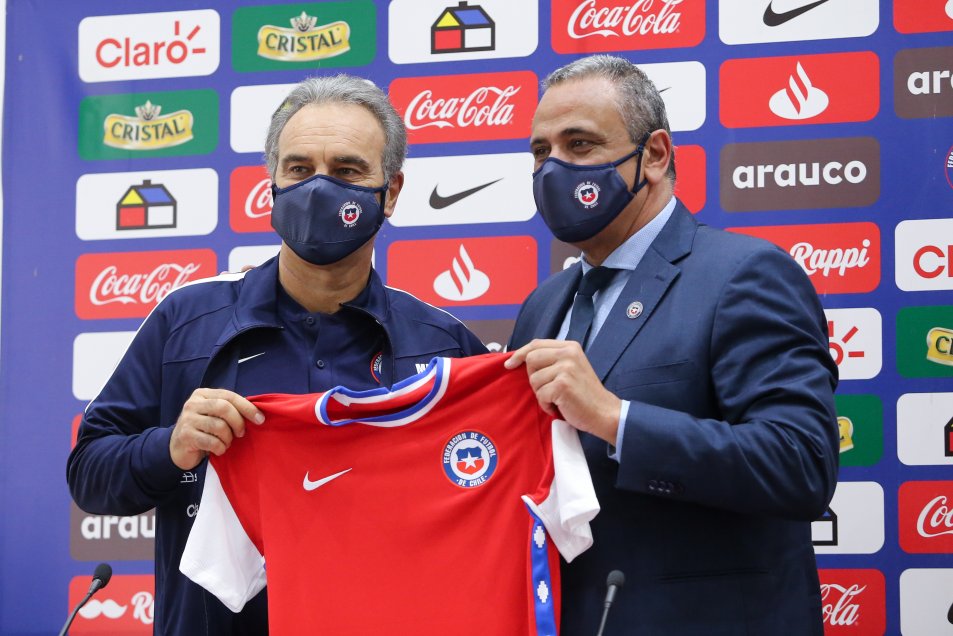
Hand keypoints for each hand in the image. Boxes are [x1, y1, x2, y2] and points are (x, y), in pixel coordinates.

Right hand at [169, 388, 264, 469]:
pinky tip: (219, 449)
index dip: (247, 407)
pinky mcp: (185, 435)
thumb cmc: (203, 430)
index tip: (260, 419)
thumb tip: (257, 414)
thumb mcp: (214, 415)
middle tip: (241, 433)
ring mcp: (187, 419)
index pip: (229, 396)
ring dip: (228, 438)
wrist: (178, 448)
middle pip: (224, 408)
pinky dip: (220, 447)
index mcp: (203, 394)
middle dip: (238, 422)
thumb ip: (230, 410)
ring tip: (227, 443)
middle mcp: (193, 403)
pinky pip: (211, 441)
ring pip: (219, 426)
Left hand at [504, 339, 621, 443]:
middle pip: (531, 359)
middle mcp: (568, 353)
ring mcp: (566, 368)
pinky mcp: (562, 385)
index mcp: (570, 346)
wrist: (604, 412)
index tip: (509, 364)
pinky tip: (559, 407)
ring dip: (541, 394)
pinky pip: (540, 395)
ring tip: (557, 399)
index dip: (520, 354)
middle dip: (533, 378)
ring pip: (534, 379)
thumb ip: (553, 359)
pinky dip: (546, 405)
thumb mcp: (571, 367)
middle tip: (547, 389)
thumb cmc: (584, 394)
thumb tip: (520, 359)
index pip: (536, 344)